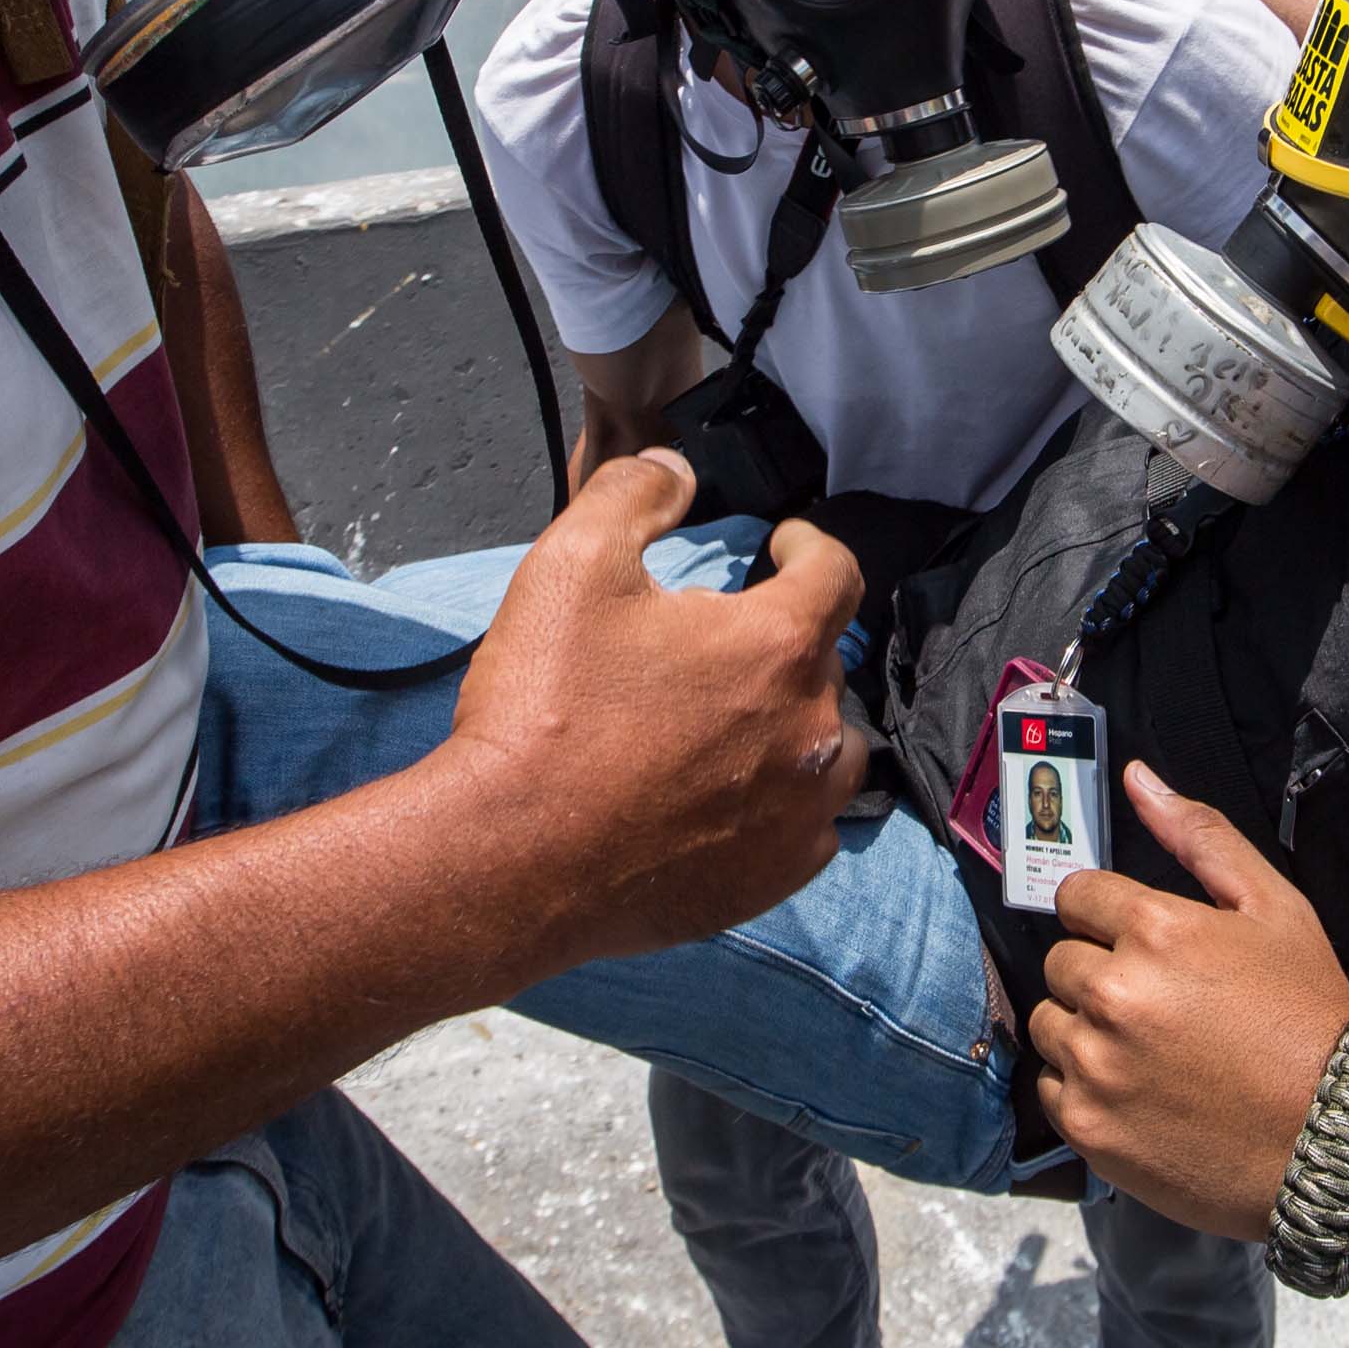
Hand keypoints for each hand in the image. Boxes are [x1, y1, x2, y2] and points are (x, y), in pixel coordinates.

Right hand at [448, 450, 866, 962]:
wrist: (512, 859)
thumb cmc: (544, 708)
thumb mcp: (572, 565)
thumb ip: (632, 496)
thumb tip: (675, 470)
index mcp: (777, 644)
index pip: (835, 572)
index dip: (809, 546)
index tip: (784, 544)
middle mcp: (811, 727)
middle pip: (824, 663)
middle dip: (782, 642)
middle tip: (721, 644)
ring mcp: (800, 811)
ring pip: (833, 749)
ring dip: (799, 723)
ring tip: (747, 720)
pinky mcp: (777, 877)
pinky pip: (809, 827)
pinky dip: (785, 803)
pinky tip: (737, 798)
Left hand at [1025, 764, 1348, 1243]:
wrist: (1334, 1138)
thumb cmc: (1310, 1018)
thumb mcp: (1277, 909)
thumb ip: (1201, 837)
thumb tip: (1136, 778)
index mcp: (1155, 929)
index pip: (1075, 896)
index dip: (1109, 917)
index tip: (1144, 946)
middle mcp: (1114, 993)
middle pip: (1060, 962)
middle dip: (1100, 974)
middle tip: (1161, 1006)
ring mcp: (1096, 1065)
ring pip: (1050, 1025)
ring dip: (1087, 1032)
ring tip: (1153, 1053)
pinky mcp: (1088, 1126)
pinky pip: (1051, 1088)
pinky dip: (1086, 1090)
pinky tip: (1142, 1095)